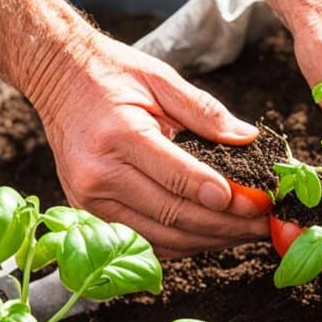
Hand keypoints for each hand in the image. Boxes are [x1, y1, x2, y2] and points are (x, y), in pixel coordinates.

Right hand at [31, 33, 269, 258]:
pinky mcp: (88, 215)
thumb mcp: (161, 78)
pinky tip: (213, 235)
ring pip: (162, 238)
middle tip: (264, 223)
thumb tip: (249, 139)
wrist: (57, 79)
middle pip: (174, 215)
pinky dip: (183, 245)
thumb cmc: (111, 76)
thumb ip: (205, 112)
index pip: (177, 177)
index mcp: (118, 136)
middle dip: (226, 224)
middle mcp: (98, 175)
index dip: (221, 196)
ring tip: (247, 232)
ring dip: (210, 240)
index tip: (255, 202)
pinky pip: (145, 242)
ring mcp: (89, 201)